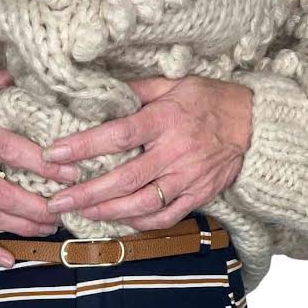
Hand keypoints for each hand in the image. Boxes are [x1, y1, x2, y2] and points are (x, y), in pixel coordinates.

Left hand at [43, 75, 252, 228]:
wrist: (252, 124)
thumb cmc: (208, 100)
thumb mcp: (173, 84)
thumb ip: (136, 92)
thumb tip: (98, 94)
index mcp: (166, 119)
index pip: (118, 134)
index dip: (84, 146)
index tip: (54, 153)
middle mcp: (175, 151)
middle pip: (124, 178)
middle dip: (86, 192)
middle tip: (57, 200)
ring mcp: (187, 178)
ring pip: (141, 204)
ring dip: (106, 212)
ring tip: (80, 213)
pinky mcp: (197, 196)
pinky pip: (163, 218)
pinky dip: (137, 223)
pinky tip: (116, 220)